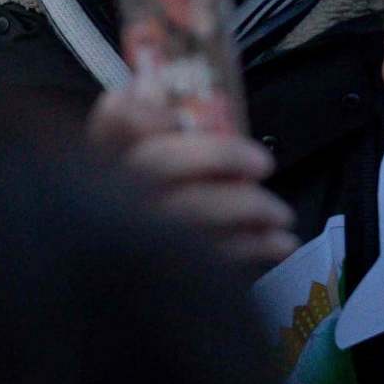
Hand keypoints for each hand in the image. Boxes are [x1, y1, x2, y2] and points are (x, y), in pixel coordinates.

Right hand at [90, 90, 298, 267]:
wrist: (141, 301)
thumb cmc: (153, 212)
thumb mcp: (147, 166)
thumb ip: (151, 129)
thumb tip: (152, 82)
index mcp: (102, 161)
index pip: (112, 122)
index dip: (144, 111)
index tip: (180, 114)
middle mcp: (113, 195)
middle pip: (159, 163)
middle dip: (219, 155)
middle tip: (264, 162)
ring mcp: (138, 237)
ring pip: (192, 212)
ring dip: (249, 206)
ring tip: (280, 212)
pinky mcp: (168, 276)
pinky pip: (216, 256)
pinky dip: (256, 247)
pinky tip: (281, 242)